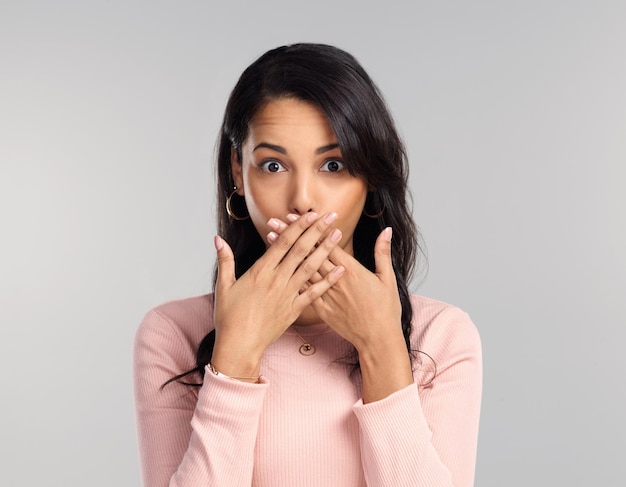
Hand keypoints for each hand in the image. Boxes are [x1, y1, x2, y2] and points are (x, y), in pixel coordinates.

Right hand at [211, 212, 344, 377]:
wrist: (239, 345)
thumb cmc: (229, 317)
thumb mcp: (223, 286)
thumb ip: (224, 260)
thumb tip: (217, 239)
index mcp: (260, 271)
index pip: (283, 242)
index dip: (298, 226)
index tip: (310, 214)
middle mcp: (277, 279)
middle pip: (301, 250)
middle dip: (317, 231)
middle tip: (331, 216)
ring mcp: (287, 294)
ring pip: (310, 267)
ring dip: (325, 249)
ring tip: (337, 234)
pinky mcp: (294, 309)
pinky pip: (315, 293)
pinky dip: (328, 281)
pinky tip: (340, 270)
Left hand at [267, 216, 411, 401]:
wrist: (378, 339)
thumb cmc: (385, 310)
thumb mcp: (387, 278)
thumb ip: (383, 252)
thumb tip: (387, 230)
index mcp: (351, 270)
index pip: (327, 243)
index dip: (311, 228)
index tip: (297, 216)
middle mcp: (335, 280)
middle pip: (309, 253)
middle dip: (291, 235)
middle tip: (275, 221)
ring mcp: (326, 295)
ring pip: (301, 269)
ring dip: (285, 253)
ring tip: (271, 239)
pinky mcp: (322, 309)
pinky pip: (302, 291)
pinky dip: (289, 277)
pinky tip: (277, 268)